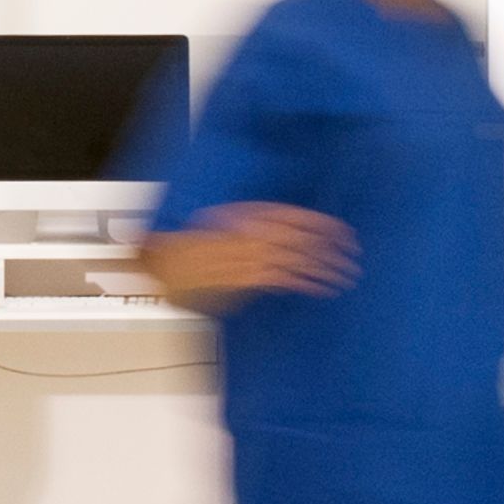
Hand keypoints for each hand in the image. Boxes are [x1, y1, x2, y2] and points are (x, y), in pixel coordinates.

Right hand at [139, 203, 355, 308]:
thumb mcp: (212, 232)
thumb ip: (243, 233)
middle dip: (330, 244)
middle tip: (352, 252)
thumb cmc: (175, 250)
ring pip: (297, 256)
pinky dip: (308, 283)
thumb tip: (265, 240)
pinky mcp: (244, 278)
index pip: (289, 214)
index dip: (318, 221)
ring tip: (346, 273)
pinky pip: (284, 278)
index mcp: (240, 214)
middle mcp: (247, 231)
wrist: (151, 264)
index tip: (340, 229)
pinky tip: (323, 289)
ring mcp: (246, 254)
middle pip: (299, 235)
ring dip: (326, 265)